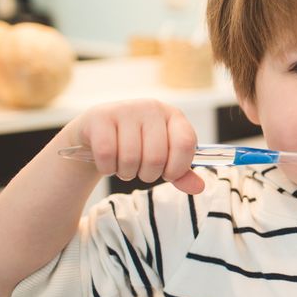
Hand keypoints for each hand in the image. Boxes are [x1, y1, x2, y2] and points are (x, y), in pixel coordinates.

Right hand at [66, 99, 204, 193]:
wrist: (97, 133)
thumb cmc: (137, 145)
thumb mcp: (163, 157)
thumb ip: (181, 173)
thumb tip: (199, 188)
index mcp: (173, 116)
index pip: (185, 143)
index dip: (178, 167)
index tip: (168, 174)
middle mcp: (152, 108)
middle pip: (156, 157)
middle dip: (148, 175)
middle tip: (141, 171)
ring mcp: (125, 109)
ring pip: (131, 158)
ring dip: (127, 173)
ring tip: (125, 166)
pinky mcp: (100, 117)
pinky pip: (107, 154)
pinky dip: (108, 167)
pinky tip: (109, 162)